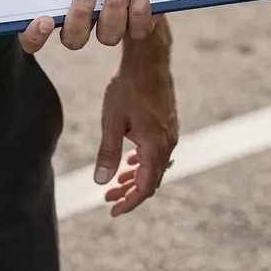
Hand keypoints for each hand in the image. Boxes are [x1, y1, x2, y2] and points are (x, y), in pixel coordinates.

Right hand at [19, 0, 154, 53]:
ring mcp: (109, 28)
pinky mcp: (136, 26)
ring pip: (108, 35)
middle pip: (74, 38)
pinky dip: (139, 11)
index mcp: (56, 12)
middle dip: (80, 16)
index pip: (33, 39)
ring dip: (113, 9)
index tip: (44, 19)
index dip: (34, 36)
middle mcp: (81, 26)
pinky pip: (138, 30)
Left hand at [96, 18, 178, 215]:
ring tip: (115, 182)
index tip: (112, 210)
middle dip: (129, 192)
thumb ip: (108, 153)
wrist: (148, 60)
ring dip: (135, 177)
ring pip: (154, 166)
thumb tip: (100, 181)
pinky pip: (158, 152)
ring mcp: (170, 133)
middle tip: (108, 199)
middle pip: (151, 180)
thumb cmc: (128, 87)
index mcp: (154, 146)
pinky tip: (130, 160)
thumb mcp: (112, 122)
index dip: (129, 202)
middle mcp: (167, 143)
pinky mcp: (168, 124)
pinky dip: (143, 162)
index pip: (145, 187)